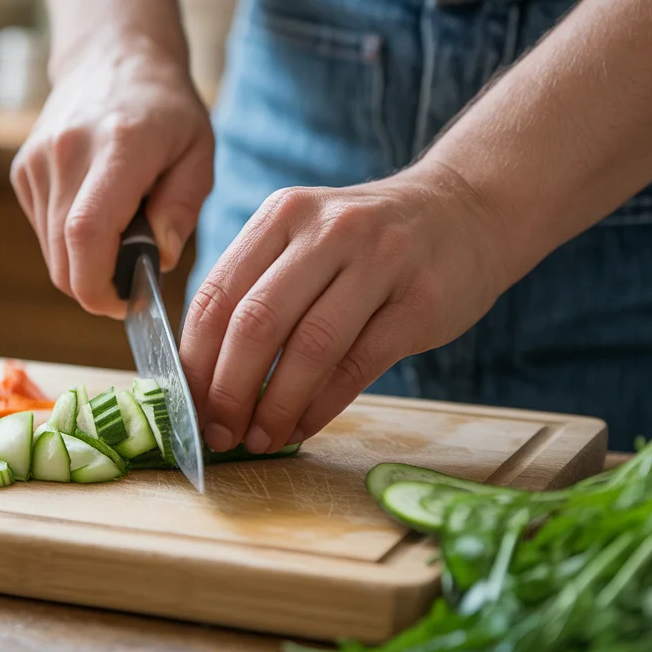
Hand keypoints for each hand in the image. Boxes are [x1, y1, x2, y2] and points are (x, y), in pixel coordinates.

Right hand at [11, 40, 213, 317]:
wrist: (112, 56)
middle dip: (97, 288)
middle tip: (133, 281)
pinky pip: (44, 234)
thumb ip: (182, 208)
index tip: (126, 303)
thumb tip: (159, 259)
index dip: (99, 286)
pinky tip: (98, 214)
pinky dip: (71, 243)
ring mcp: (36, 163)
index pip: (87, 234)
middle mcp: (66, 154)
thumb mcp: (198, 153)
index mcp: (117, 148)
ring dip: (85, 266)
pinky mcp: (23, 172)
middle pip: (64, 258)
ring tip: (121, 235)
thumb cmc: (166, 110)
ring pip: (51, 254)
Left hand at [180, 163, 512, 452]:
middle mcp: (327, 230)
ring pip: (310, 347)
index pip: (217, 294)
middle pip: (256, 322)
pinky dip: (322, 406)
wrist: (465, 212)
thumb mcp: (306, 238)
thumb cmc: (368, 242)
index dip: (195, 360)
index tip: (187, 405)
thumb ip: (259, 290)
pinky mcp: (420, 301)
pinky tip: (303, 427)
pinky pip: (358, 365)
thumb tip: (207, 378)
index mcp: (282, 215)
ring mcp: (379, 261)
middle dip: (228, 390)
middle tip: (220, 432)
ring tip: (260, 440)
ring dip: (276, 406)